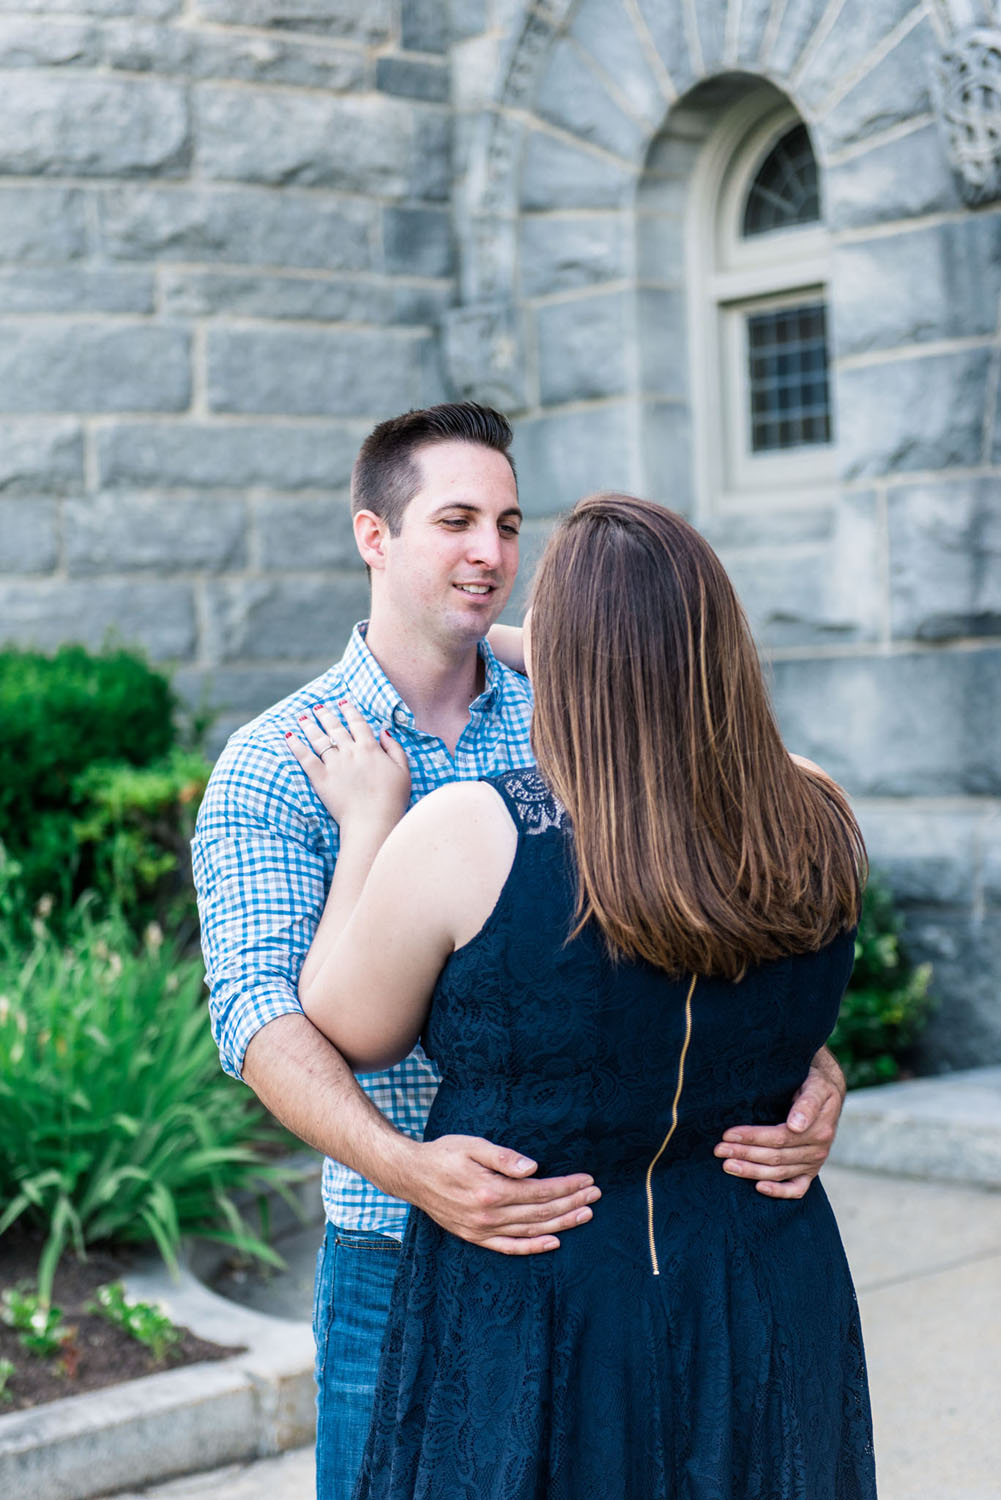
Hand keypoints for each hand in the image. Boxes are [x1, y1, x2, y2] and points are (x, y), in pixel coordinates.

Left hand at [287, 699, 410, 830]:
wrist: (373, 820)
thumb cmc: (392, 799)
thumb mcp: (403, 770)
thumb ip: (395, 748)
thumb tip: (384, 731)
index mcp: (370, 748)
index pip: (358, 723)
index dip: (350, 711)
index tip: (343, 702)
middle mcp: (350, 751)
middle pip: (335, 728)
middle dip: (325, 715)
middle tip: (317, 707)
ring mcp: (334, 764)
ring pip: (318, 739)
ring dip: (309, 726)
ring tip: (302, 717)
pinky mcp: (321, 778)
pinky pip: (305, 757)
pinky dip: (296, 746)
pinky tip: (290, 737)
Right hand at [408, 1135, 600, 1253]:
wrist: (412, 1175)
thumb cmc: (444, 1154)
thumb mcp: (472, 1145)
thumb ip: (503, 1157)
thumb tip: (534, 1167)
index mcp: (490, 1190)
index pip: (539, 1191)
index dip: (566, 1187)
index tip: (587, 1180)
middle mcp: (488, 1215)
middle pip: (540, 1212)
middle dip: (571, 1204)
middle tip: (595, 1196)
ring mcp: (481, 1230)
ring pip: (530, 1230)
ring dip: (561, 1224)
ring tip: (585, 1215)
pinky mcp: (474, 1237)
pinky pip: (509, 1247)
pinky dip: (533, 1247)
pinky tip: (553, 1242)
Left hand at [713, 1047, 845, 1198]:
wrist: (828, 1091)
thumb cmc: (815, 1083)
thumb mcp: (816, 1086)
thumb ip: (808, 1103)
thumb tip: (796, 1125)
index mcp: (819, 1129)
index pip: (779, 1137)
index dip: (752, 1137)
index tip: (728, 1134)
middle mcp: (818, 1149)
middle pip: (776, 1156)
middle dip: (745, 1153)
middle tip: (719, 1150)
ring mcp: (814, 1162)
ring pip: (780, 1173)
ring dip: (752, 1171)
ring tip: (727, 1165)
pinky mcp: (811, 1172)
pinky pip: (797, 1189)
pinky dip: (779, 1192)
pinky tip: (758, 1187)